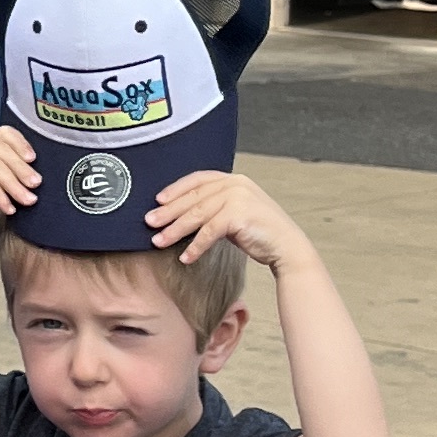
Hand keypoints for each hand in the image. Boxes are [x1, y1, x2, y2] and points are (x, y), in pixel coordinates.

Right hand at [0, 127, 35, 236]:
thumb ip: (12, 175)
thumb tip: (36, 176)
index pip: (5, 133)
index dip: (21, 143)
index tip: (34, 160)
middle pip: (2, 149)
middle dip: (22, 169)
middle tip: (36, 186)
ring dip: (14, 185)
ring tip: (27, 201)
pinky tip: (8, 208)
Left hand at [149, 168, 302, 270]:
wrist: (287, 246)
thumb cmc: (259, 232)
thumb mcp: (235, 212)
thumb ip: (214, 208)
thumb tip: (181, 215)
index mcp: (233, 179)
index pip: (197, 179)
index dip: (175, 189)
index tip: (157, 200)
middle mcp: (235, 184)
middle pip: (193, 197)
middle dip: (168, 211)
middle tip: (149, 222)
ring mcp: (238, 197)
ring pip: (197, 214)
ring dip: (175, 230)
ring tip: (159, 241)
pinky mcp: (239, 215)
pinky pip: (209, 231)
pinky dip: (195, 246)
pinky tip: (185, 257)